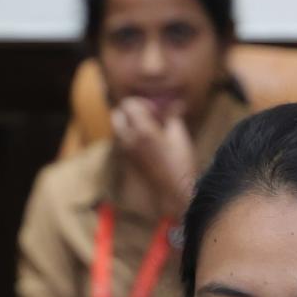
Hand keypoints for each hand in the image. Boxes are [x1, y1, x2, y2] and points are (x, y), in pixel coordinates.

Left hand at [109, 96, 199, 218]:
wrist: (174, 192)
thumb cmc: (180, 164)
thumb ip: (172, 117)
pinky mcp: (126, 161)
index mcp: (142, 130)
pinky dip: (129, 138)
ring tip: (150, 131)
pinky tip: (148, 144)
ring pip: (117, 129)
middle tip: (148, 118)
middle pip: (116, 115)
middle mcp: (128, 139)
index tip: (155, 111)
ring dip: (129, 125)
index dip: (142, 103)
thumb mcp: (179, 136)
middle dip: (130, 112)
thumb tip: (175, 105)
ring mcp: (125, 151)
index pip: (128, 104)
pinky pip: (121, 143)